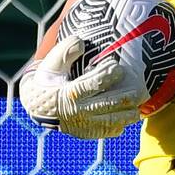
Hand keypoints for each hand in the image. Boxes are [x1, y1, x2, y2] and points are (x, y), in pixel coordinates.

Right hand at [18, 37, 140, 139]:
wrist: (34, 106)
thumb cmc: (46, 81)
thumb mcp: (50, 64)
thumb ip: (64, 52)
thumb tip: (81, 41)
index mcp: (69, 93)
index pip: (93, 84)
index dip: (107, 75)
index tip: (119, 68)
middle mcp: (77, 111)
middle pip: (106, 105)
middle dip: (124, 98)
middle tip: (139, 92)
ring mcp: (82, 124)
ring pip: (108, 122)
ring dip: (125, 116)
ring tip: (137, 110)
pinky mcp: (84, 133)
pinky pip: (103, 132)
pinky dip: (116, 128)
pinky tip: (126, 121)